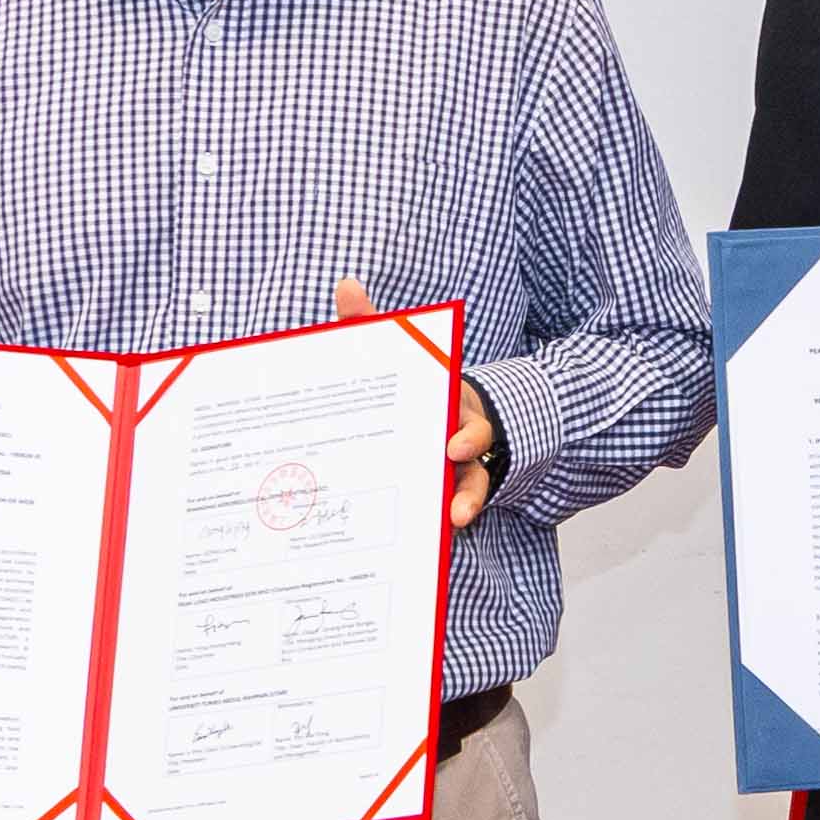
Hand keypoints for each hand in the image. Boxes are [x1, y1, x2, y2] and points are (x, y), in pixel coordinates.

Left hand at [341, 276, 500, 527]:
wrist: (429, 414)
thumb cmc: (410, 384)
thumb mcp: (391, 356)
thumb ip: (371, 326)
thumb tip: (346, 285)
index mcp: (451, 403)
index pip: (464, 416)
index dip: (464, 433)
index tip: (452, 445)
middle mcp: (461, 436)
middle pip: (473, 457)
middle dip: (467, 477)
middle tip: (454, 497)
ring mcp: (457, 466)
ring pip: (472, 486)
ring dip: (466, 502)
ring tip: (457, 520)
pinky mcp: (448, 490)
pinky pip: (453, 506)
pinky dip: (449, 517)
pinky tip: (439, 534)